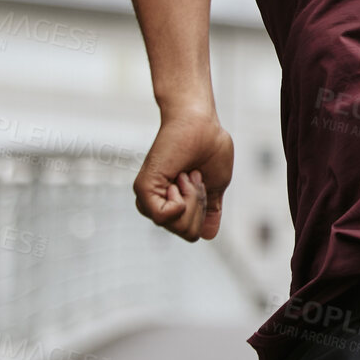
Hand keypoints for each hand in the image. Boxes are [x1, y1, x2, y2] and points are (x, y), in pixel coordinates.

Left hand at [133, 109, 233, 241]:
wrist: (201, 124)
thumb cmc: (209, 147)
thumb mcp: (216, 185)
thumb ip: (210, 211)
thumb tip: (208, 235)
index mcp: (174, 207)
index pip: (194, 234)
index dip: (205, 213)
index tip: (202, 181)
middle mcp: (159, 205)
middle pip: (188, 233)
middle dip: (200, 207)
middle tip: (194, 176)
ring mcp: (149, 198)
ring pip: (178, 227)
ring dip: (192, 200)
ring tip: (186, 174)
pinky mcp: (143, 189)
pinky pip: (164, 216)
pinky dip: (180, 200)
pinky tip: (178, 179)